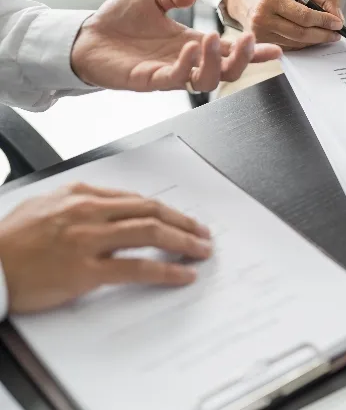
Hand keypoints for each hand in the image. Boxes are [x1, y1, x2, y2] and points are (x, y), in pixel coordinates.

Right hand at [0, 183, 212, 313]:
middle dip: (184, 222)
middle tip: (203, 233)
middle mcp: (89, 212)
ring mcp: (89, 240)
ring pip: (150, 232)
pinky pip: (137, 267)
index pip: (137, 200)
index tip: (182, 219)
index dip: (166, 210)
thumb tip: (115, 209)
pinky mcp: (86, 270)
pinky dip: (166, 270)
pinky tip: (182, 274)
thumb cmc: (10, 240)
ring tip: (201, 250)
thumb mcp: (46, 206)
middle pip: (151, 211)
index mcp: (82, 195)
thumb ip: (82, 204)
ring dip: (184, 241)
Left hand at [71, 0, 281, 92]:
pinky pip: (176, 79)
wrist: (86, 36)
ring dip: (215, 62)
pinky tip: (188, 48)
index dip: (253, 52)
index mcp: (192, 44)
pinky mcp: (151, 80)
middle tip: (248, 40)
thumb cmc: (119, 21)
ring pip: (208, 81)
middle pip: (228, 72)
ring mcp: (170, 73)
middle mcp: (187, 62)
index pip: (229, 51)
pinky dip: (187, 65)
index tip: (275, 50)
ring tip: (211, 38)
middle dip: (244, 59)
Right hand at [226, 0, 343, 49]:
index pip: (303, 16)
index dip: (323, 21)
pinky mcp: (262, 44)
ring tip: (328, 36)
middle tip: (337, 34)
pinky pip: (290, 48)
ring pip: (296, 43)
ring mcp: (260, 34)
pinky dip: (304, 44)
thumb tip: (337, 17)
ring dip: (316, 41)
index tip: (338, 24)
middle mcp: (263, 18)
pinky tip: (313, 39)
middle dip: (323, 35)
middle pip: (301, 33)